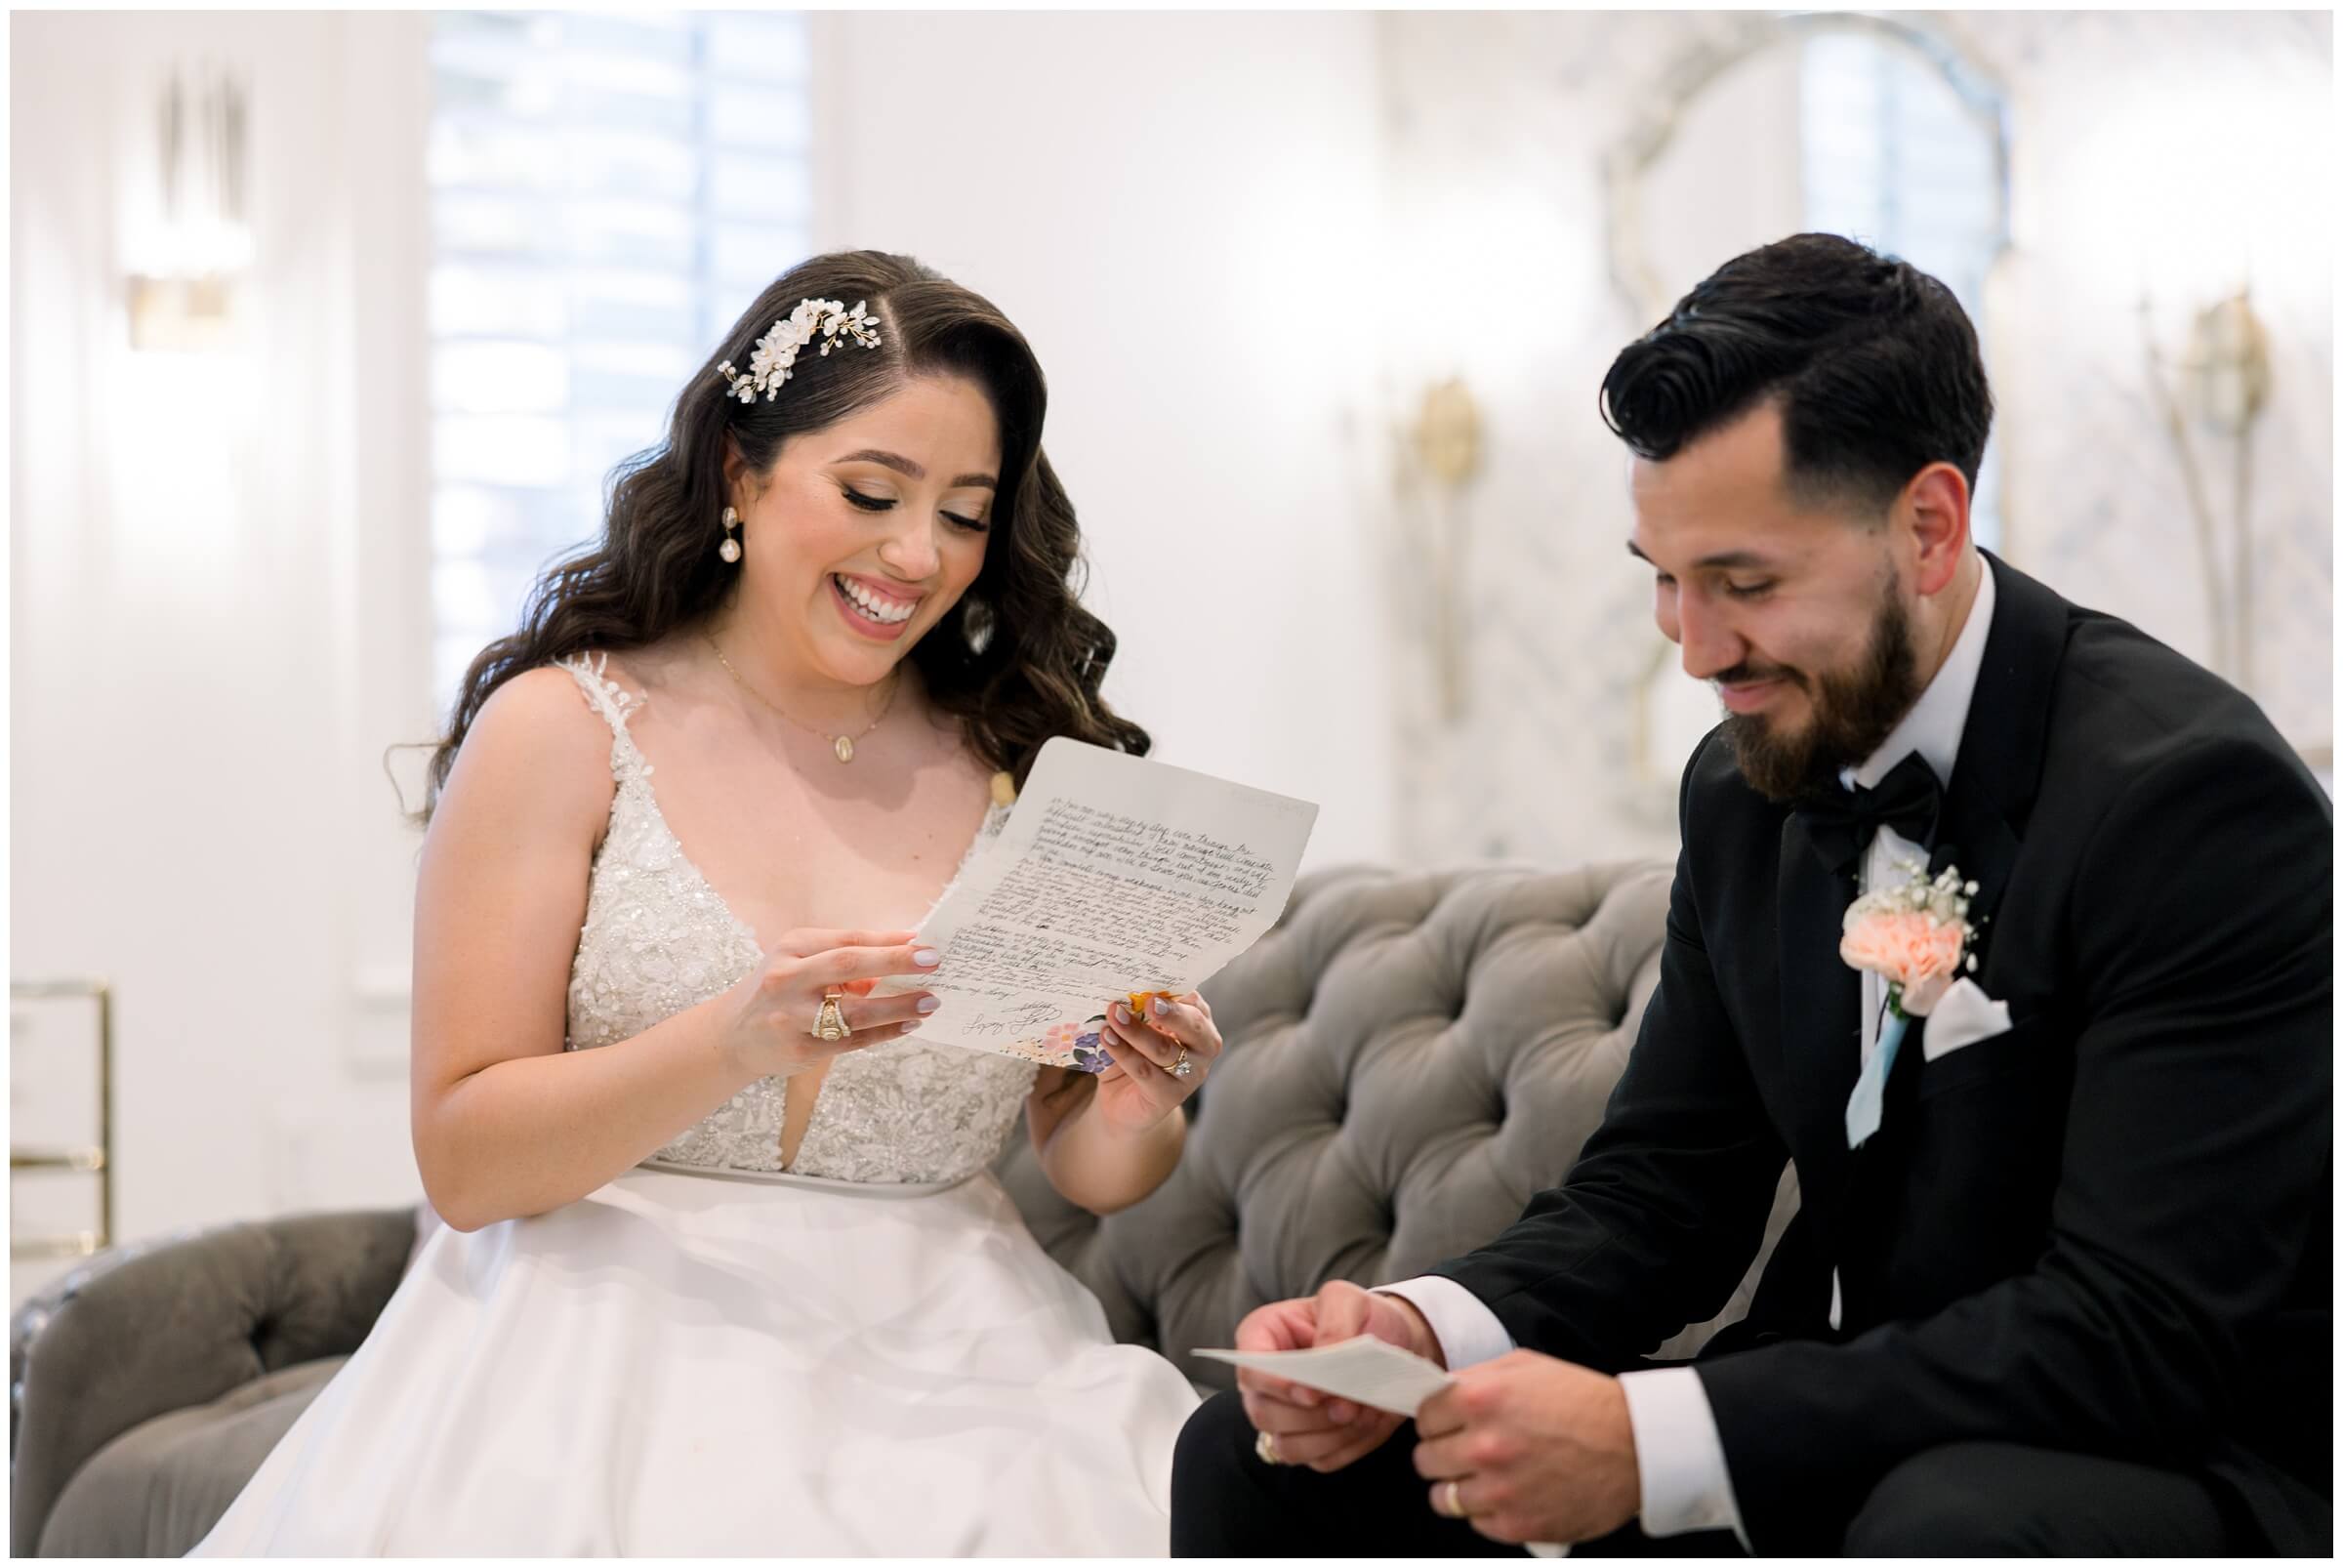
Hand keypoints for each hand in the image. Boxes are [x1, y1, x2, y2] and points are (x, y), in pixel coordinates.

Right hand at [718, 928, 940, 1079]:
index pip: (847, 940)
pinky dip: (885, 1033)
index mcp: (792, 948)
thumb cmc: (779, 991)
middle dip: (895, 962)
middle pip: (849, 964)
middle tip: (933, 962)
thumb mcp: (800, 964)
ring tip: (930, 1003)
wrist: (732, 1036)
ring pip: (855, 1011)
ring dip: (898, 1006)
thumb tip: (899, 957)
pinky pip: (852, 1041)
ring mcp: (791, 1016)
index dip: (887, 940)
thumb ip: (842, 960)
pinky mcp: (800, 1050)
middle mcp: (788, 978)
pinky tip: (908, 1025)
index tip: (922, 941)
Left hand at [1088, 991, 1220, 1136]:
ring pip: (1165, 1049)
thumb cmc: (1135, 1054)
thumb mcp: (1138, 1027)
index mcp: (1199, 1023)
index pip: (1196, 1003)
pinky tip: (1107, 1039)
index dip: (1179, 995)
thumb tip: (1120, 990)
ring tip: (1114, 1016)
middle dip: (1171, 1013)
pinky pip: (1146, 1071)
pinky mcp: (1170, 1096)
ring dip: (1136, 1031)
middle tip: (1148, 1001)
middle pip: (1193, 1026)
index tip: (1158, 988)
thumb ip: (1138, 1011)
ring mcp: (1190, 1075)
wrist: (1123, 1101)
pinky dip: (1124, 1053)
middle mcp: (1202, 1048)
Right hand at [1232, 1280, 1436, 1473]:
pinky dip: (1347, 1447)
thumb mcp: (1349, 1300)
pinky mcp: (1309, 1441)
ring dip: (1330, 1436)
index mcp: (1261, 1336)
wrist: (1393, 1342)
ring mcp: (1283, 1416)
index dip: (1277, 1386)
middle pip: (1263, 1414)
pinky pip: (1319, 1461)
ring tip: (1363, 1412)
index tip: (1315, 1393)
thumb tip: (1323, 1360)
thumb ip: (1334, 1324)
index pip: (1250, 1370)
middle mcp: (1264, 1381)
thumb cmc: (1363, 1316)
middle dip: (1310, 1416)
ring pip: (1287, 1447)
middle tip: (1350, 1405)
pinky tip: (1367, 1423)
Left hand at [1411, 1351, 1639, 1545]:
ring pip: (1443, 1498)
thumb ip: (1476, 1379)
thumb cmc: (1584, 1402)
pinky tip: (1508, 1494)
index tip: (1448, 1425)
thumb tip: (1440, 1395)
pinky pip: (1476, 1523)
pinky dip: (1487, 1512)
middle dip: (1442, 1453)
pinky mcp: (1518, 1524)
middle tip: (1466, 1451)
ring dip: (1459, 1487)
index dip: (1436, 1421)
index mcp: (1480, 1399)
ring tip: (1484, 1477)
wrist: (1637, 1444)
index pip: (1422, 1418)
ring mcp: (1499, 1490)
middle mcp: (1484, 1445)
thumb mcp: (1525, 1367)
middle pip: (1426, 1460)